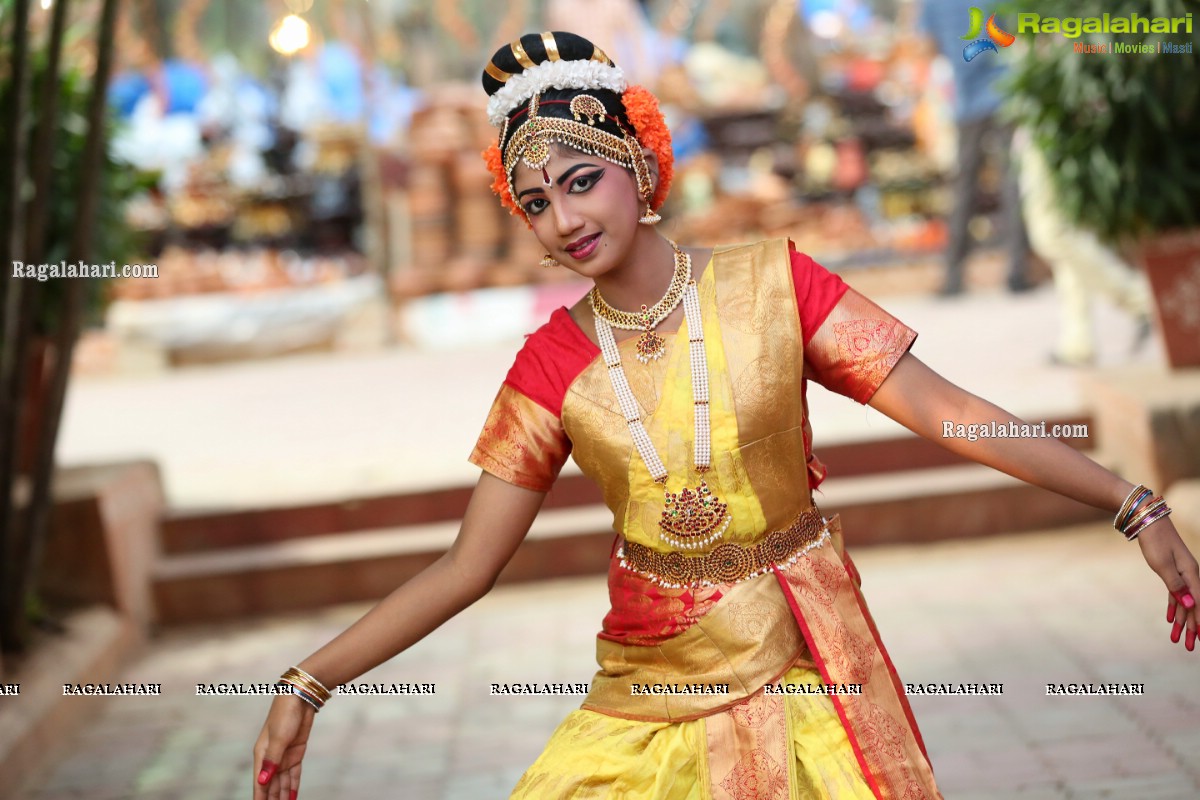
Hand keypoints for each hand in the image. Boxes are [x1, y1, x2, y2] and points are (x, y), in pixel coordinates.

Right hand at [253, 693, 314, 799]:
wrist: (299, 698)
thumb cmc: (285, 714)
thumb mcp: (279, 738)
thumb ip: (272, 761)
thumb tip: (262, 781)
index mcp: (261, 755)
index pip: (260, 783)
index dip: (260, 798)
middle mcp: (271, 759)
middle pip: (270, 786)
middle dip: (272, 799)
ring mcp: (283, 757)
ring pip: (282, 783)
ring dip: (282, 796)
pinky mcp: (295, 754)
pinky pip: (293, 775)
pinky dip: (293, 786)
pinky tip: (292, 797)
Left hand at [1137, 518, 1199, 651]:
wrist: (1148, 520)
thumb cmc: (1155, 542)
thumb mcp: (1163, 566)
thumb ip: (1176, 586)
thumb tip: (1190, 605)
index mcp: (1192, 575)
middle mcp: (1190, 576)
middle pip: (1194, 607)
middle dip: (1193, 628)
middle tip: (1190, 648)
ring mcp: (1182, 573)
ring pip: (1184, 602)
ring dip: (1182, 622)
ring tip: (1178, 640)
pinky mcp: (1172, 571)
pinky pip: (1176, 594)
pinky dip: (1174, 607)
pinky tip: (1171, 620)